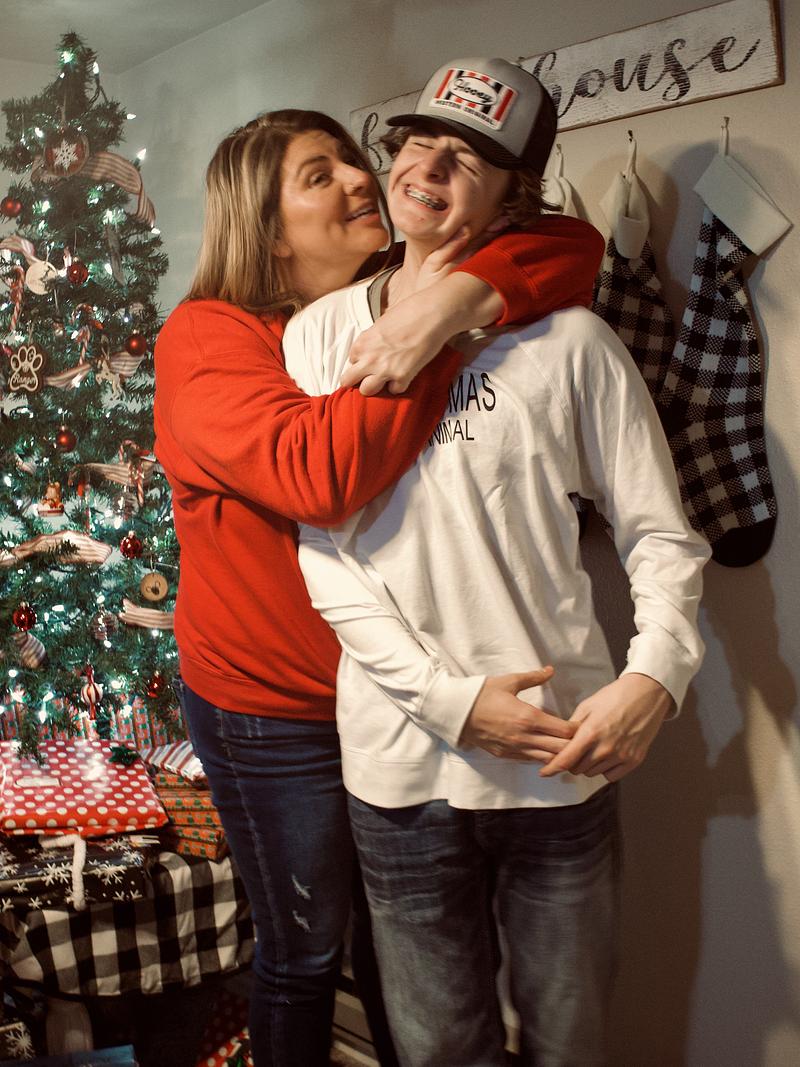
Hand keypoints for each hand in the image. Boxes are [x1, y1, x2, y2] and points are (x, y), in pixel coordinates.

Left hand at [339, 289, 452, 395]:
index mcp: (361, 343)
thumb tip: (371, 351)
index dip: (362, 361)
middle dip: (358, 379)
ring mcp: (384, 370)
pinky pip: (394, 390)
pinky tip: (405, 374)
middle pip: (348, 380)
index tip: (371, 359)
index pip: (351, 361)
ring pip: (367, 390)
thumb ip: (371, 341)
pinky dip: (399, 384)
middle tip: (369, 376)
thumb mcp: (381, 325)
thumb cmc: (409, 312)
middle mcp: (369, 358)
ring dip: (375, 386)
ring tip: (385, 379)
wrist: (432, 314)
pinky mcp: (402, 377)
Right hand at [460, 666, 575, 761]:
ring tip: (561, 745)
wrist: (456, 711)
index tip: (577, 723)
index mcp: (528, 717)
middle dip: (571, 743)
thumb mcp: (509, 681)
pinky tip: (543, 749)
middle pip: (561, 748)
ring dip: (557, 753)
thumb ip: (533, 677)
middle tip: (575, 736)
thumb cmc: (482, 694)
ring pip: (547, 759)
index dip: (575, 728)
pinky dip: (541, 757)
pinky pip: (530, 761)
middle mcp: (524, 737)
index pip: (564, 730)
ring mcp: (515, 749)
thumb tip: (551, 670)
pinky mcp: (505, 755)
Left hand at [539, 673, 674, 782]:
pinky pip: (611, 776)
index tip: (544, 772)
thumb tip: (560, 741)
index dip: (552, 768)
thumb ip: (572, 727)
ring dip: (588, 765)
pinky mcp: (634, 761)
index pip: (566, 760)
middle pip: (578, 769)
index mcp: (591, 733)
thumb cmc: (615, 697)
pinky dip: (605, 769)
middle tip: (576, 749)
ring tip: (594, 748)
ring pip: (593, 773)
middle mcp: (605, 748)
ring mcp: (621, 756)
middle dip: (572, 761)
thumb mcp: (587, 706)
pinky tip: (607, 755)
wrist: (646, 695)